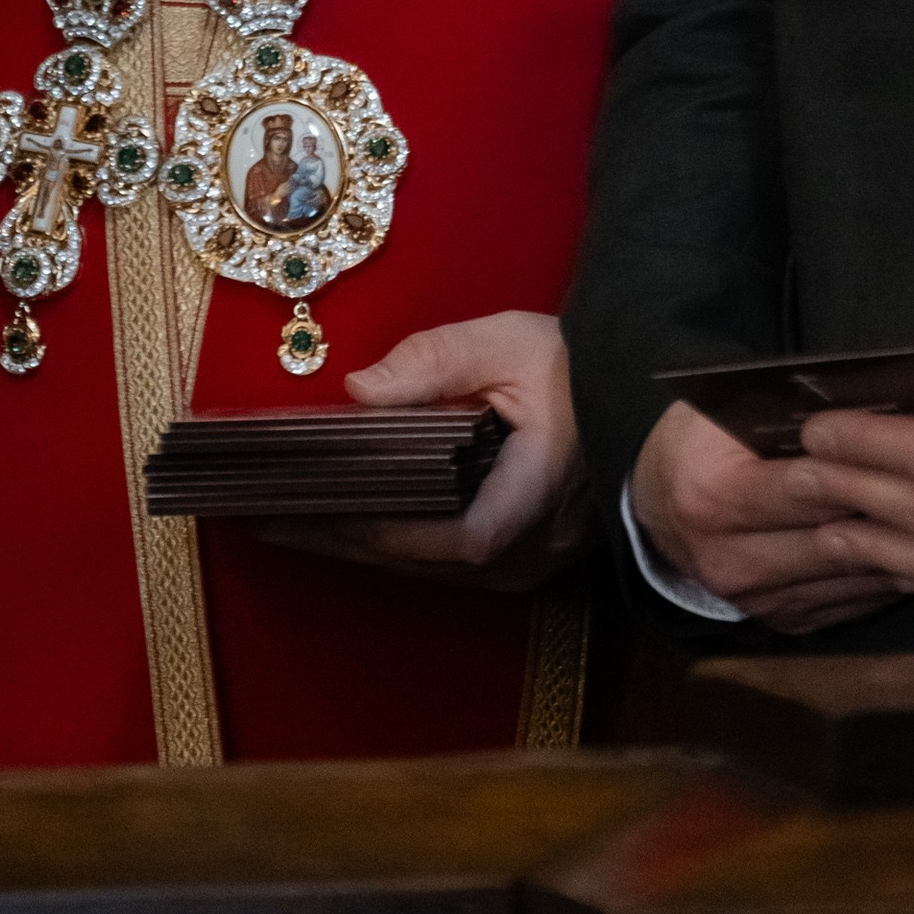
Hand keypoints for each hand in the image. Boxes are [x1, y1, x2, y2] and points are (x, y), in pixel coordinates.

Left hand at [262, 310, 592, 591]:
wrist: (644, 392)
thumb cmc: (582, 366)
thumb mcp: (509, 344)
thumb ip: (435, 362)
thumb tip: (359, 390)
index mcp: (538, 493)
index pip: (458, 535)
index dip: (386, 530)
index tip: (317, 509)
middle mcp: (536, 545)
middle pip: (429, 562)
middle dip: (346, 542)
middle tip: (270, 522)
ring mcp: (535, 560)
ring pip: (436, 570)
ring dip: (365, 549)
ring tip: (293, 526)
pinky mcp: (529, 556)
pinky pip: (451, 563)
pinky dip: (399, 544)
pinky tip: (354, 529)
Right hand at [630, 397, 903, 632]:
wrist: (654, 511)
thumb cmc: (695, 446)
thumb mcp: (717, 413)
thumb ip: (779, 413)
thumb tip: (866, 409)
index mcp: (712, 499)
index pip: (807, 486)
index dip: (867, 469)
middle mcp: (732, 560)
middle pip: (838, 538)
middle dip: (903, 515)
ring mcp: (759, 602)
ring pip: (855, 577)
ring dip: (909, 552)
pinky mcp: (784, 624)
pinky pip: (856, 601)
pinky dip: (895, 576)